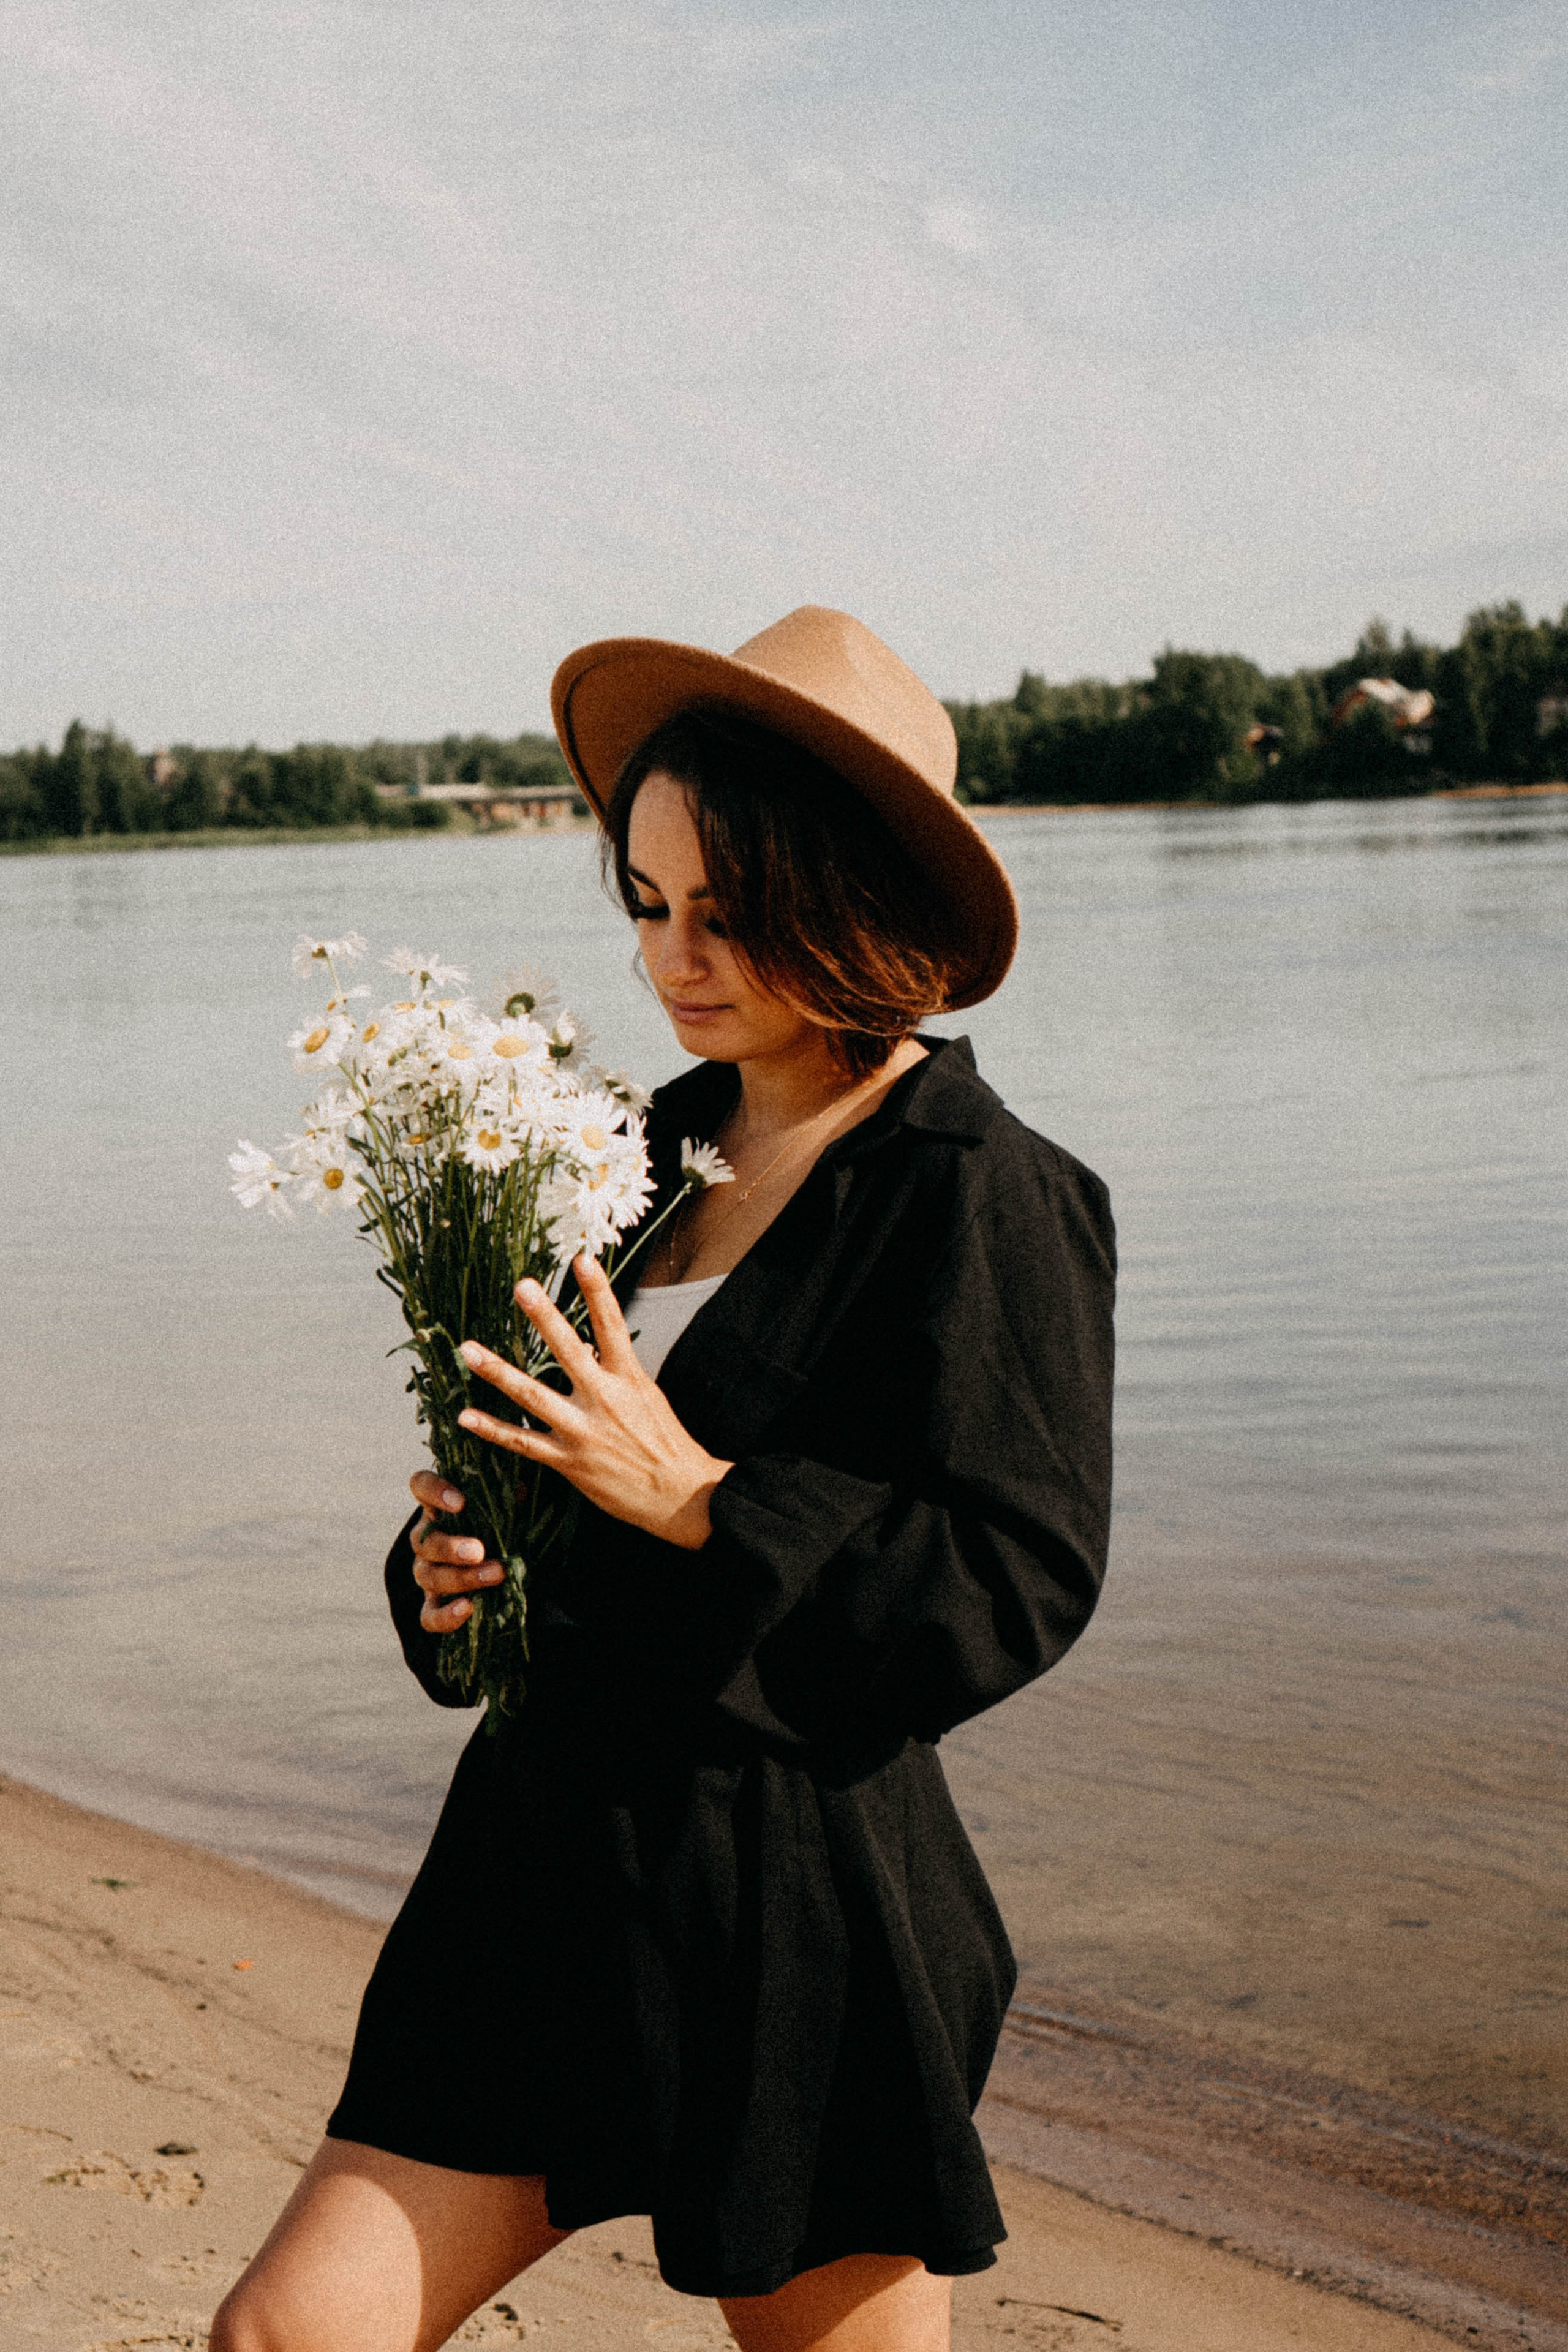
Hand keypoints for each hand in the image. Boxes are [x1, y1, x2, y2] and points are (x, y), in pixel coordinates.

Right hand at [406, 1469, 504, 1633]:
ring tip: (495, 1574)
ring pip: (427, 1576)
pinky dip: (444, 1616)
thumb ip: (510, 1494)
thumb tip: (518, 1490)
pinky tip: (467, 1608)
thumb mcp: (511, 1504)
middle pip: (423, 1541)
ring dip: (459, 1578)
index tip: (461, 1502)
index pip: (421, 1485)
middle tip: (479, 1550)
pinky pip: (428, 1616)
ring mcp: (429, 1572)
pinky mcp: (436, 1605)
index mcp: (441, 1505)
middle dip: (450, 1547)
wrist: (508, 1564)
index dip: (433, 1491)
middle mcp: (428, 1537)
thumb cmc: (507, 1524)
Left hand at [455, 1256, 731, 1549]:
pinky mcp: (568, 1462)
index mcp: (629, 1379)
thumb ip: (616, 1370)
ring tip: (468, 1349)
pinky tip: (466, 1416)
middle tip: (522, 1286)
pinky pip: (522, 1442)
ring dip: (497, 1370)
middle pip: (568, 1350)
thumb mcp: (647, 1396)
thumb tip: (590, 1343)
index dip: (598, 1291)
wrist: (679, 1495)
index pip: (612, 1325)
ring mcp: (583, 1431)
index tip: (581, 1258)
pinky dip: (492, 1429)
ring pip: (532, 1395)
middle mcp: (604, 1399)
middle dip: (544, 1317)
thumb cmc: (665, 1442)